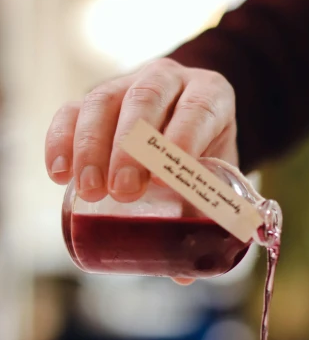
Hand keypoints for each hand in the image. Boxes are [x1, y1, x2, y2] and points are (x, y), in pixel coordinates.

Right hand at [45, 58, 237, 203]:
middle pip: (145, 99)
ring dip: (93, 148)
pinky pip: (70, 112)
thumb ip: (208, 207)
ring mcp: (127, 85)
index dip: (182, 140)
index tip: (164, 179)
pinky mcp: (92, 101)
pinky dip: (61, 141)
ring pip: (102, 102)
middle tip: (124, 190)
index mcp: (210, 93)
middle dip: (131, 147)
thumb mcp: (217, 178)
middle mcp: (168, 80)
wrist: (184, 141)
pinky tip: (59, 175)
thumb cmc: (205, 164)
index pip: (198, 109)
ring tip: (91, 191)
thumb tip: (190, 259)